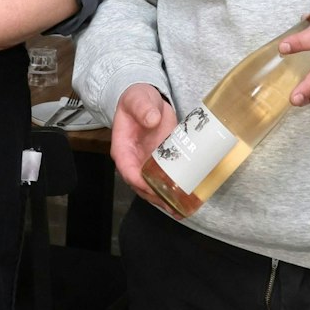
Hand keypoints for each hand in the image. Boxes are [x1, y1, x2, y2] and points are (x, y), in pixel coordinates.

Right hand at [109, 83, 177, 212]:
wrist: (148, 101)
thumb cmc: (137, 100)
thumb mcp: (138, 99)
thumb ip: (143, 108)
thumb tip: (152, 120)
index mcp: (122, 148)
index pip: (127, 170)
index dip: (139, 182)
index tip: (154, 189)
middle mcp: (133, 161)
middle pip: (140, 185)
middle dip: (155, 197)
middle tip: (172, 205)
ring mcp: (147, 164)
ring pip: (152, 187)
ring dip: (165, 200)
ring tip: (181, 210)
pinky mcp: (161, 163)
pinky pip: (164, 180)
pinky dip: (173, 191)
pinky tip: (187, 200)